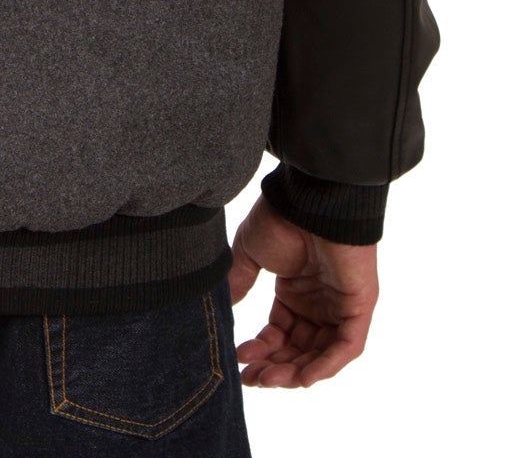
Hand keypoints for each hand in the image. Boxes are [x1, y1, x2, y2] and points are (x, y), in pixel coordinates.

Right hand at [228, 194, 378, 387]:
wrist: (310, 201)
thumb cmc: (281, 219)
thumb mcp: (250, 254)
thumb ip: (239, 282)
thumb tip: (221, 309)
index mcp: (295, 292)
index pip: (279, 333)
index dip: (260, 350)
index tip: (239, 359)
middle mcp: (319, 304)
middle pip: (298, 349)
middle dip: (275, 367)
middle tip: (252, 378)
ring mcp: (340, 307)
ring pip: (321, 354)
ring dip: (296, 371)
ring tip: (269, 378)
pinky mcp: (358, 308)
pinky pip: (345, 347)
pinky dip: (325, 365)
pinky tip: (301, 376)